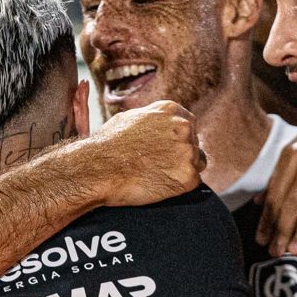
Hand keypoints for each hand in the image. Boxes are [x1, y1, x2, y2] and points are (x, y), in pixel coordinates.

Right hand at [82, 100, 205, 207]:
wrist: (99, 169)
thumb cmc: (108, 145)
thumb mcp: (129, 117)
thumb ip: (151, 119)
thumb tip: (156, 123)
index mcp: (170, 110)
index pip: (188, 125)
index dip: (177, 139)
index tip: (165, 150)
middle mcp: (183, 127)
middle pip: (193, 144)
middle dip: (180, 154)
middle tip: (159, 165)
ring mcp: (187, 152)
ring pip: (197, 163)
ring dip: (182, 170)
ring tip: (158, 175)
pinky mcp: (187, 176)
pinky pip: (192, 182)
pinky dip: (179, 186)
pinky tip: (160, 185)